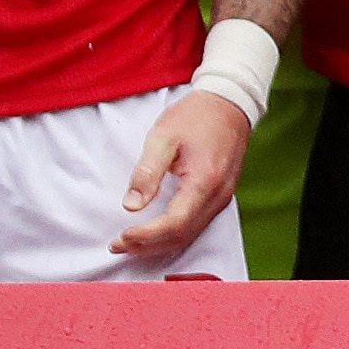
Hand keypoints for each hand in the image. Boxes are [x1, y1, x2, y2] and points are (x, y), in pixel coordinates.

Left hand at [113, 90, 249, 255]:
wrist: (230, 102)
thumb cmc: (196, 117)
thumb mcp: (163, 137)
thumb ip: (147, 173)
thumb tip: (131, 206)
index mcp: (204, 181)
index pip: (175, 223)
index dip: (146, 236)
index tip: (120, 237)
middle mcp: (218, 194)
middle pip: (183, 235)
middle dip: (148, 246)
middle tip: (117, 245)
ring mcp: (224, 196)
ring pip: (191, 234)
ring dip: (159, 245)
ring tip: (131, 244)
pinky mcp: (222, 194)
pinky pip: (198, 225)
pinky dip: (174, 235)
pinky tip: (156, 233)